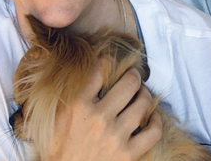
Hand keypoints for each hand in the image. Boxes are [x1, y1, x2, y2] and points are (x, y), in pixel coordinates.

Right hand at [46, 61, 162, 160]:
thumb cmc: (56, 149)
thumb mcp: (54, 117)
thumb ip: (66, 95)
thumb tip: (77, 74)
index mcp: (78, 105)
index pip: (98, 71)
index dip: (106, 60)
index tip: (108, 60)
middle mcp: (99, 117)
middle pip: (128, 84)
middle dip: (133, 75)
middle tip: (133, 75)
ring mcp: (116, 136)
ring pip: (142, 104)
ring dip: (144, 94)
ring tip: (142, 93)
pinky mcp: (128, 153)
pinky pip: (152, 132)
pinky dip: (156, 120)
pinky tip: (152, 116)